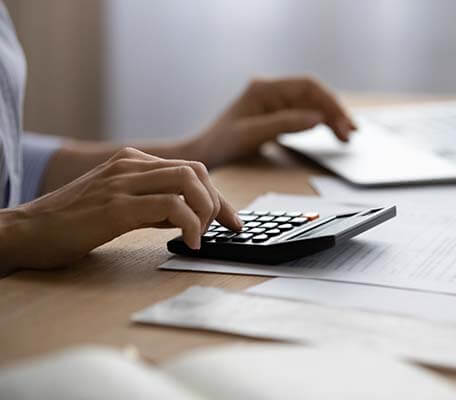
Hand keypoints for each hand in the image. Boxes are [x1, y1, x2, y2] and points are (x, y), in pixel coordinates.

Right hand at [0, 147, 241, 269]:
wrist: (28, 231)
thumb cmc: (72, 223)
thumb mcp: (119, 206)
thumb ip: (152, 206)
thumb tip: (187, 217)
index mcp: (132, 162)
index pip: (190, 169)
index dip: (217, 195)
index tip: (231, 219)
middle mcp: (130, 165)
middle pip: (196, 170)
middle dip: (219, 201)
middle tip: (226, 228)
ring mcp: (123, 182)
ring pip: (188, 180)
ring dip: (207, 209)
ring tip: (204, 234)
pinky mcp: (117, 206)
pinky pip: (170, 206)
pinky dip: (190, 224)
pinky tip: (191, 242)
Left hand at [182, 76, 355, 166]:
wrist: (205, 153)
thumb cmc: (221, 144)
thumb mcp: (252, 136)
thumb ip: (285, 124)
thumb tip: (317, 118)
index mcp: (264, 89)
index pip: (307, 87)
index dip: (330, 103)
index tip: (343, 123)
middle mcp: (270, 90)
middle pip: (313, 94)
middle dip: (334, 112)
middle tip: (350, 134)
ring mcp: (274, 101)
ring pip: (311, 104)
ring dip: (330, 118)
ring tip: (346, 136)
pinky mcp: (276, 113)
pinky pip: (304, 113)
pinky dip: (319, 122)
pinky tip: (331, 132)